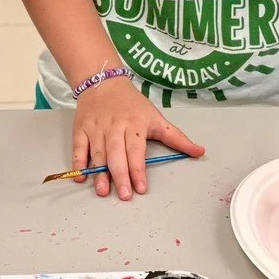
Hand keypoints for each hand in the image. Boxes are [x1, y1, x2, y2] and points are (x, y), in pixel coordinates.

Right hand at [72, 78, 204, 199]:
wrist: (104, 82)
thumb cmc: (132, 104)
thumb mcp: (157, 118)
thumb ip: (177, 138)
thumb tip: (200, 151)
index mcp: (135, 124)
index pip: (136, 150)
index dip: (138, 170)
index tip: (141, 188)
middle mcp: (115, 127)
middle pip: (116, 154)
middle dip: (120, 176)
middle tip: (124, 195)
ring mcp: (96, 128)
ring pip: (98, 153)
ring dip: (99, 173)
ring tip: (103, 191)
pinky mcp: (81, 129)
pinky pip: (79, 147)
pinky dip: (79, 162)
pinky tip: (81, 176)